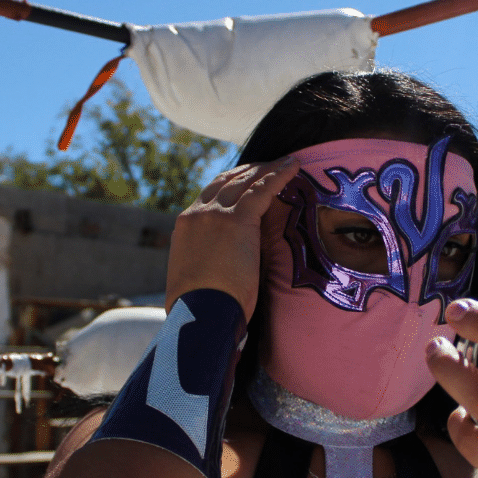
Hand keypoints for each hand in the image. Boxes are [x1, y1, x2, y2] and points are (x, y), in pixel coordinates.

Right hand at [165, 157, 297, 318]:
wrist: (200, 314)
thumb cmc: (200, 309)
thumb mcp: (194, 279)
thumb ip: (203, 262)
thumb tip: (214, 271)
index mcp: (184, 226)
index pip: (210, 195)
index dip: (231, 184)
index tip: (247, 180)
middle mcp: (197, 214)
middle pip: (227, 181)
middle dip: (250, 171)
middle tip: (269, 166)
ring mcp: (215, 214)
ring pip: (245, 181)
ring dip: (267, 169)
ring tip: (286, 163)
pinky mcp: (236, 220)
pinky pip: (262, 189)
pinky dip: (279, 175)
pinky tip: (293, 167)